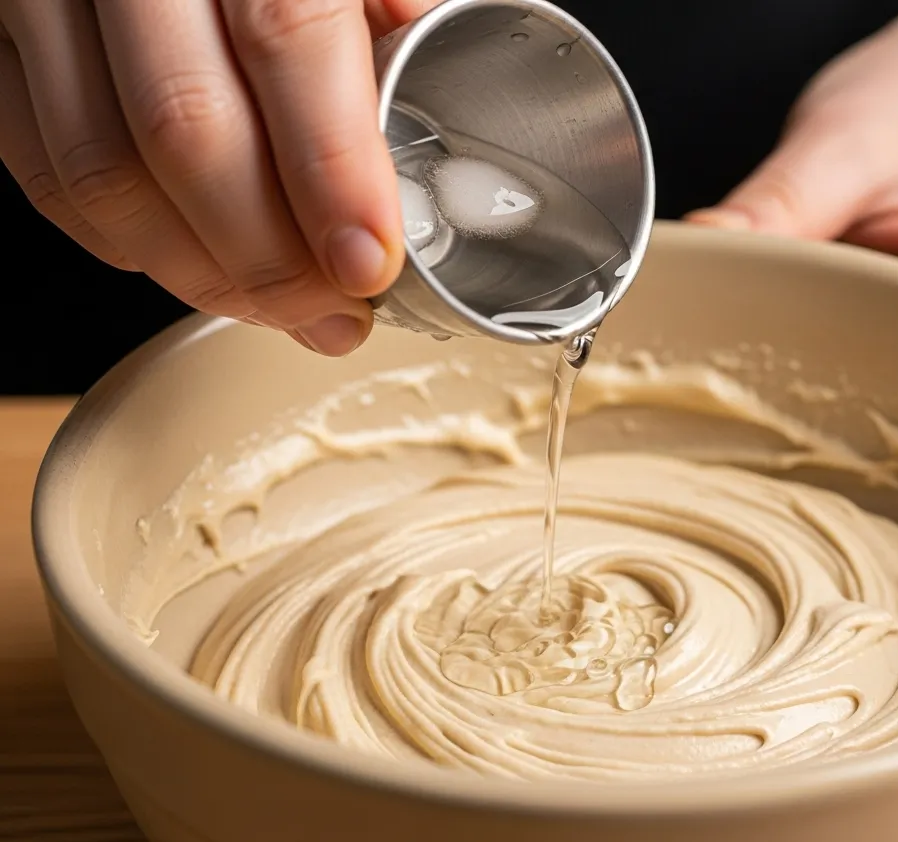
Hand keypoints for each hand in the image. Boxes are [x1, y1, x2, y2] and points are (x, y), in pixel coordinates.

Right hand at [0, 0, 437, 356]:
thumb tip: (421, 82)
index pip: (286, 36)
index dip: (330, 168)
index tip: (367, 262)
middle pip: (185, 128)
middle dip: (269, 257)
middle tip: (333, 313)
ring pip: (100, 171)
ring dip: (198, 271)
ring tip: (278, 308)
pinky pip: (40, 169)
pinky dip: (122, 242)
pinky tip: (189, 262)